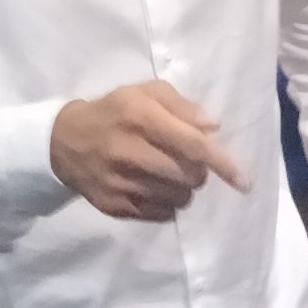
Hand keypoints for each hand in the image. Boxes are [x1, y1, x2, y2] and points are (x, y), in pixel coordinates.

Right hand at [50, 81, 249, 221]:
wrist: (64, 141)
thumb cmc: (114, 112)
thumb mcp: (144, 93)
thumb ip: (181, 105)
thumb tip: (213, 127)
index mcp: (139, 116)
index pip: (191, 144)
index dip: (222, 162)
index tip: (243, 179)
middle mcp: (128, 150)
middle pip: (188, 176)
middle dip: (198, 173)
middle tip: (187, 163)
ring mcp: (118, 182)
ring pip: (177, 199)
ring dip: (183, 190)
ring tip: (168, 175)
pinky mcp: (113, 205)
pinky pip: (159, 214)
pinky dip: (166, 204)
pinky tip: (153, 188)